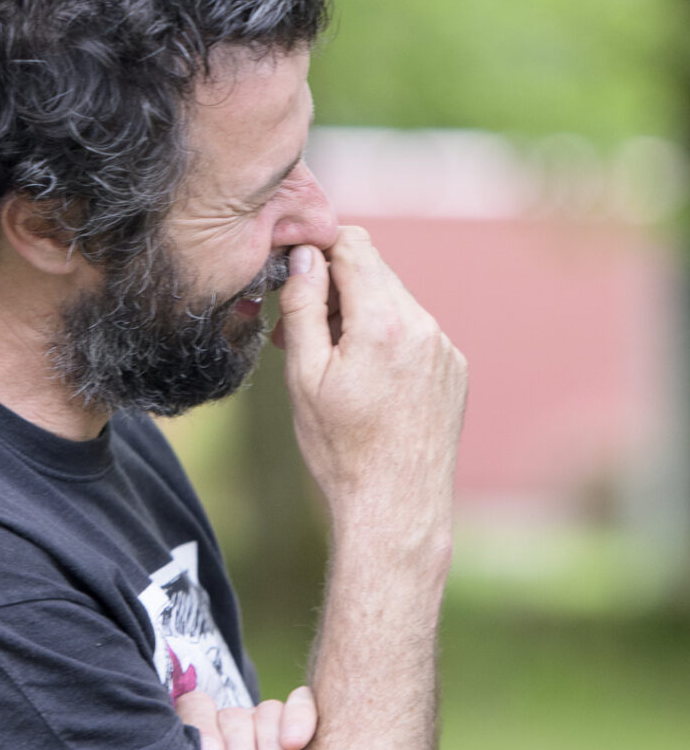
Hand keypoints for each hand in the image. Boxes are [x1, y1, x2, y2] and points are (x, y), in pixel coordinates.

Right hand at [272, 227, 467, 543]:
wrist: (396, 504)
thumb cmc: (341, 448)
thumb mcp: (304, 376)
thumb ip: (304, 307)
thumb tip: (306, 256)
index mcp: (382, 322)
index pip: (353, 245)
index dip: (319, 250)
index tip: (296, 275)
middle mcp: (422, 326)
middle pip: (374, 272)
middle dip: (336, 288)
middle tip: (302, 330)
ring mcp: (444, 347)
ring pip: (394, 303)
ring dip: (361, 316)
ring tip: (335, 364)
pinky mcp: (454, 369)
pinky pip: (415, 333)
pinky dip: (388, 341)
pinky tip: (370, 384)